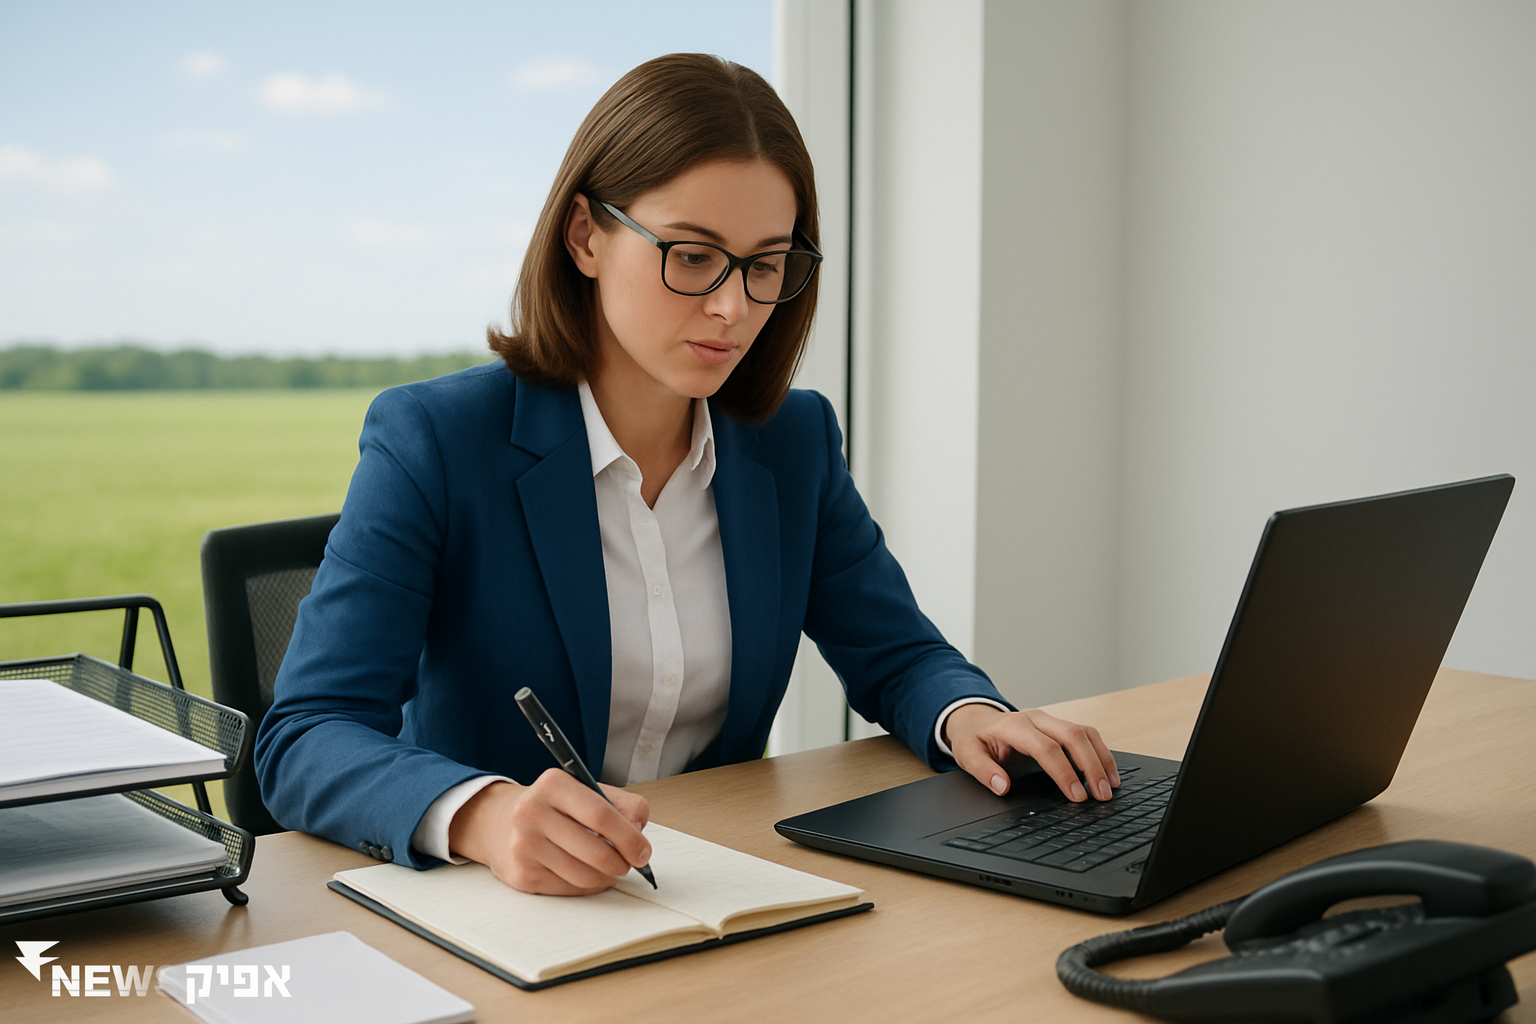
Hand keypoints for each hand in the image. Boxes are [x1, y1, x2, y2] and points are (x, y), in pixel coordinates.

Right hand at [447, 770, 651, 894]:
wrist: (499, 822)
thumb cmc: (554, 807)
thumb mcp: (587, 791)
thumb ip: (623, 806)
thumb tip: (638, 835)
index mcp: (554, 784)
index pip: (601, 815)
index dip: (629, 838)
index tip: (643, 852)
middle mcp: (532, 812)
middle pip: (595, 850)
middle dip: (622, 863)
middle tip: (629, 864)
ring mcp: (524, 845)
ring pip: (584, 875)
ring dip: (606, 878)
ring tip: (608, 869)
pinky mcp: (521, 874)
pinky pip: (568, 889)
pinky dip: (585, 886)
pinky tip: (585, 874)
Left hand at [943, 704, 1119, 802]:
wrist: (975, 719)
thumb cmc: (974, 738)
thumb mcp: (967, 754)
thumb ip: (983, 771)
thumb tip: (1002, 786)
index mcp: (1014, 726)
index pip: (1046, 748)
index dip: (1064, 772)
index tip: (1076, 796)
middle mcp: (1036, 718)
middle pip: (1073, 736)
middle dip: (1092, 766)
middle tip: (1102, 795)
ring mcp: (1049, 720)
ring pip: (1084, 733)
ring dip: (1101, 759)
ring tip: (1111, 786)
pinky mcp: (1058, 725)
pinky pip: (1086, 735)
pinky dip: (1100, 752)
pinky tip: (1107, 771)